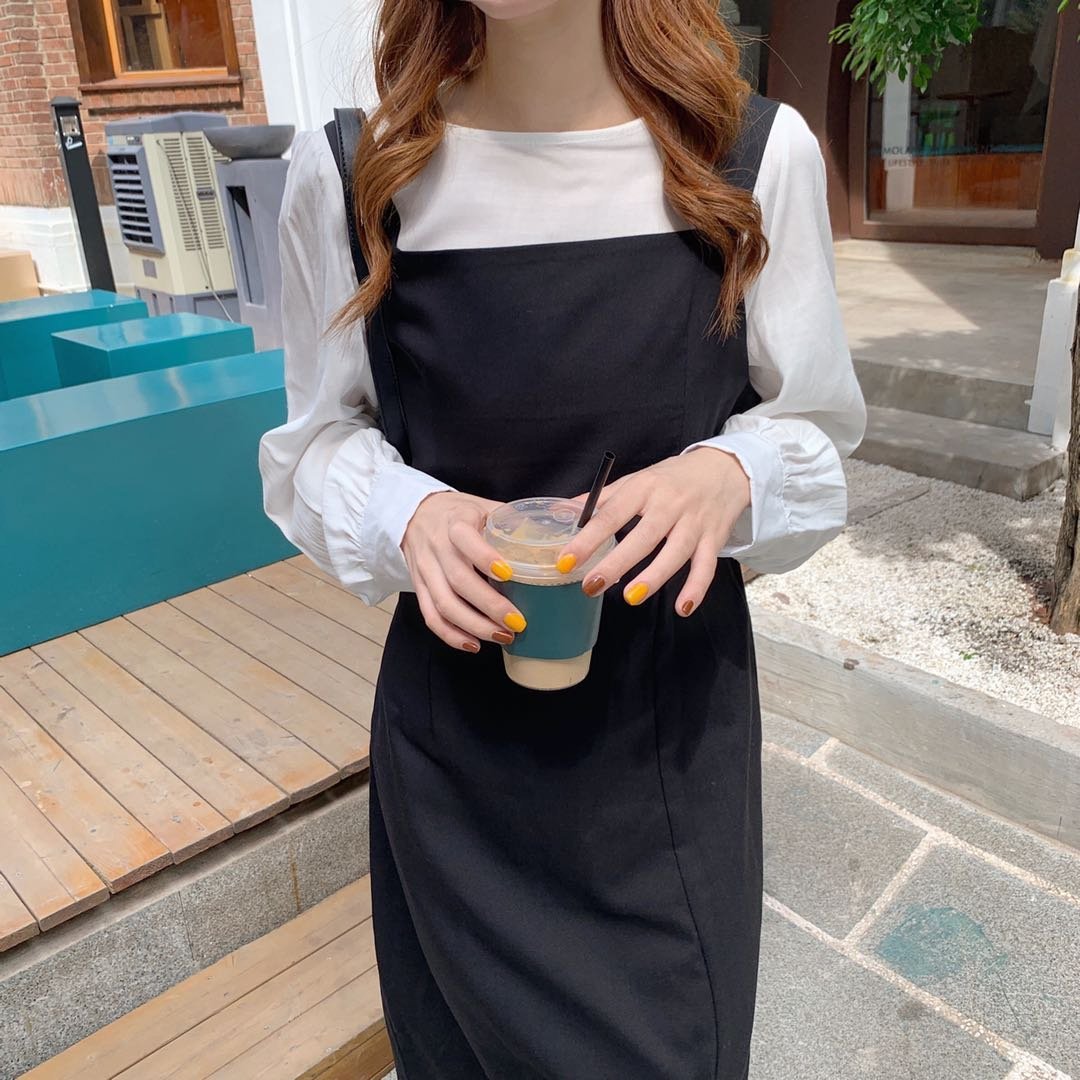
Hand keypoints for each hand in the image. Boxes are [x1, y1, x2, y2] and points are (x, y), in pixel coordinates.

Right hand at [401, 491, 527, 652]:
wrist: (415, 515)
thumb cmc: (459, 512)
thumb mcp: (483, 506)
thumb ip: (511, 522)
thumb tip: (554, 537)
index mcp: (455, 521)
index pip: (465, 539)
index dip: (485, 558)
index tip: (509, 575)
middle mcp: (437, 546)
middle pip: (459, 580)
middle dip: (489, 605)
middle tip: (517, 622)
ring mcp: (425, 569)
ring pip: (444, 603)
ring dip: (474, 625)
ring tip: (502, 637)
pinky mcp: (419, 587)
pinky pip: (431, 616)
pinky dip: (451, 635)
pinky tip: (474, 644)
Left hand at [556, 448, 750, 615]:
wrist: (725, 469)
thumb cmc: (672, 478)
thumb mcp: (638, 480)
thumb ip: (603, 499)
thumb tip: (562, 511)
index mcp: (644, 488)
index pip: (611, 514)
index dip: (588, 538)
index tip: (566, 560)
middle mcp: (669, 504)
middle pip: (642, 536)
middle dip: (616, 563)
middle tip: (592, 585)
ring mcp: (694, 522)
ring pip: (675, 552)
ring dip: (654, 576)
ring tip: (631, 597)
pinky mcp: (714, 538)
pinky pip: (707, 566)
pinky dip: (697, 587)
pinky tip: (683, 608)